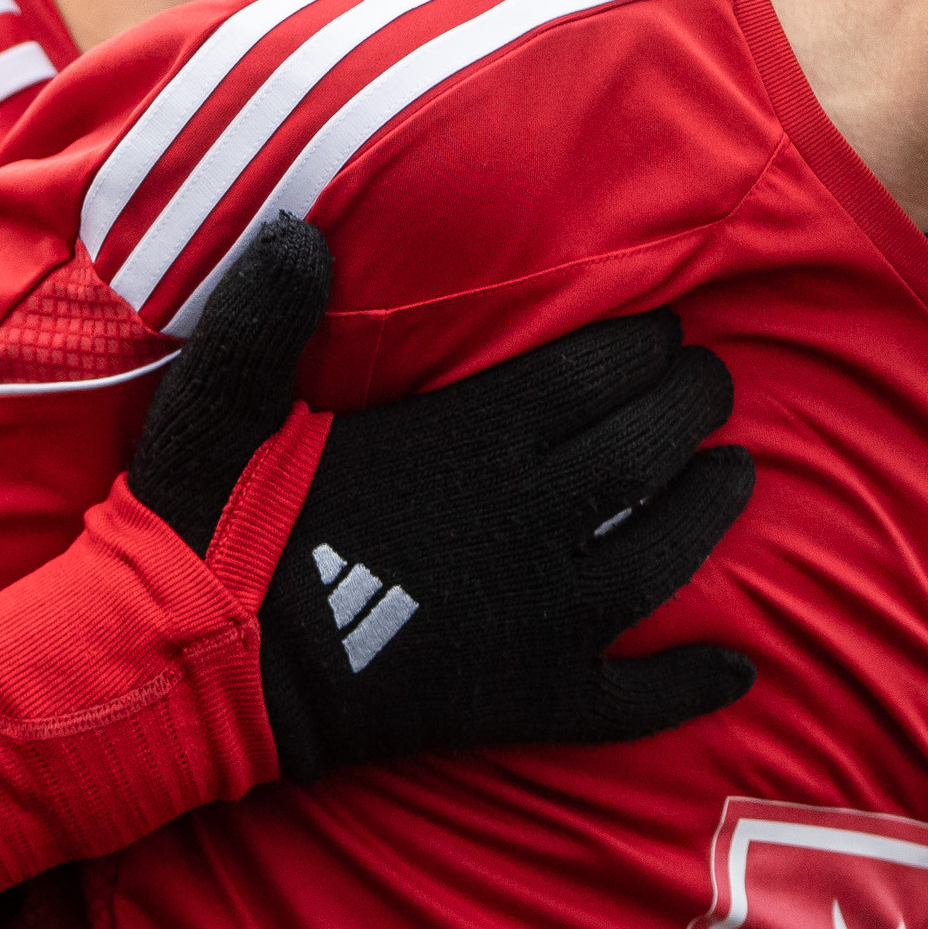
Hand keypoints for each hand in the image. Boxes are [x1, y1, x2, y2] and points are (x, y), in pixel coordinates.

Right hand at [125, 216, 757, 778]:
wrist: (188, 672)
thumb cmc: (206, 527)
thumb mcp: (221, 403)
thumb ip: (268, 314)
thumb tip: (299, 228)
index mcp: (469, 442)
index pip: (592, 375)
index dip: (642, 348)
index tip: (666, 333)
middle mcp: (525, 522)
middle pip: (643, 451)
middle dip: (692, 408)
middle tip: (714, 385)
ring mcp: (537, 617)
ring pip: (662, 555)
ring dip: (712, 509)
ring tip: (739, 474)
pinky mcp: (526, 698)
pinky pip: (629, 700)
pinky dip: (688, 686)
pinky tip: (738, 671)